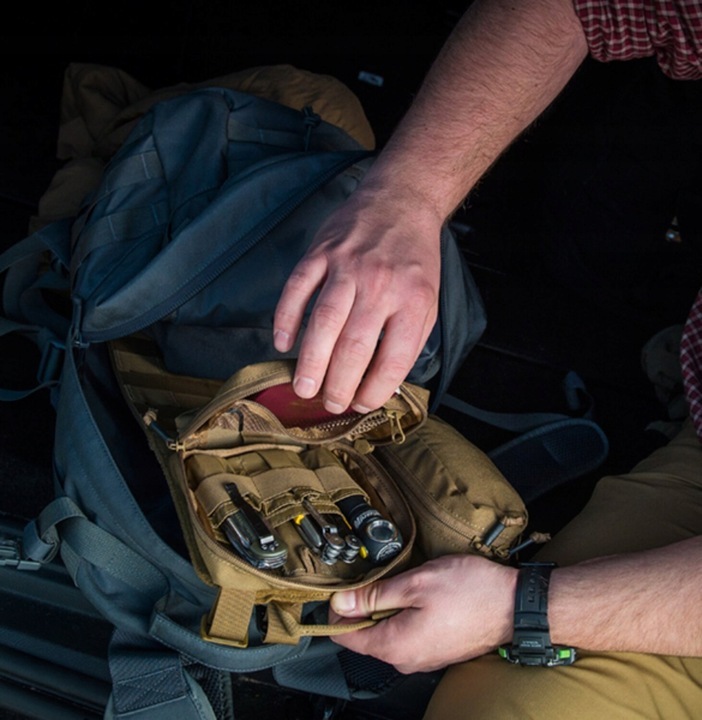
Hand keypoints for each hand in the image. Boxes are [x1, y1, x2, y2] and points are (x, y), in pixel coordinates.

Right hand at [273, 183, 441, 413]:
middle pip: (354, 347)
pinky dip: (286, 318)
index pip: (393, 359)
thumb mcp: (428, 300)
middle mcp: (380, 285)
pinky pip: (297, 289)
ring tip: (304, 389)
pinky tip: (283, 343)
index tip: (361, 404)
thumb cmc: (413, 260)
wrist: (401, 201)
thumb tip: (379, 382)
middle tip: (329, 404)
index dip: (375, 390)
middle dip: (339, 384)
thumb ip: (408, 339)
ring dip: (311, 362)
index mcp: (413, 302)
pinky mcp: (321, 252)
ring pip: (324, 322)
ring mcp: (347, 266)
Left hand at [329, 555, 516, 673]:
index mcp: (395, 646)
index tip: (344, 588)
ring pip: (387, 632)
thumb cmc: (470, 591)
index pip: (344, 636)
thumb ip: (374, 595)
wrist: (515, 605)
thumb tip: (340, 601)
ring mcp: (423, 658)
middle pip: (365, 635)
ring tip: (406, 583)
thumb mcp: (416, 583)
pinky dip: (405, 614)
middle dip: (365, 606)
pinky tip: (421, 595)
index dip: (337, 610)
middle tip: (382, 577)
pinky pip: (407, 634)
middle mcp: (406, 660)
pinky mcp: (437, 651)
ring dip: (388, 608)